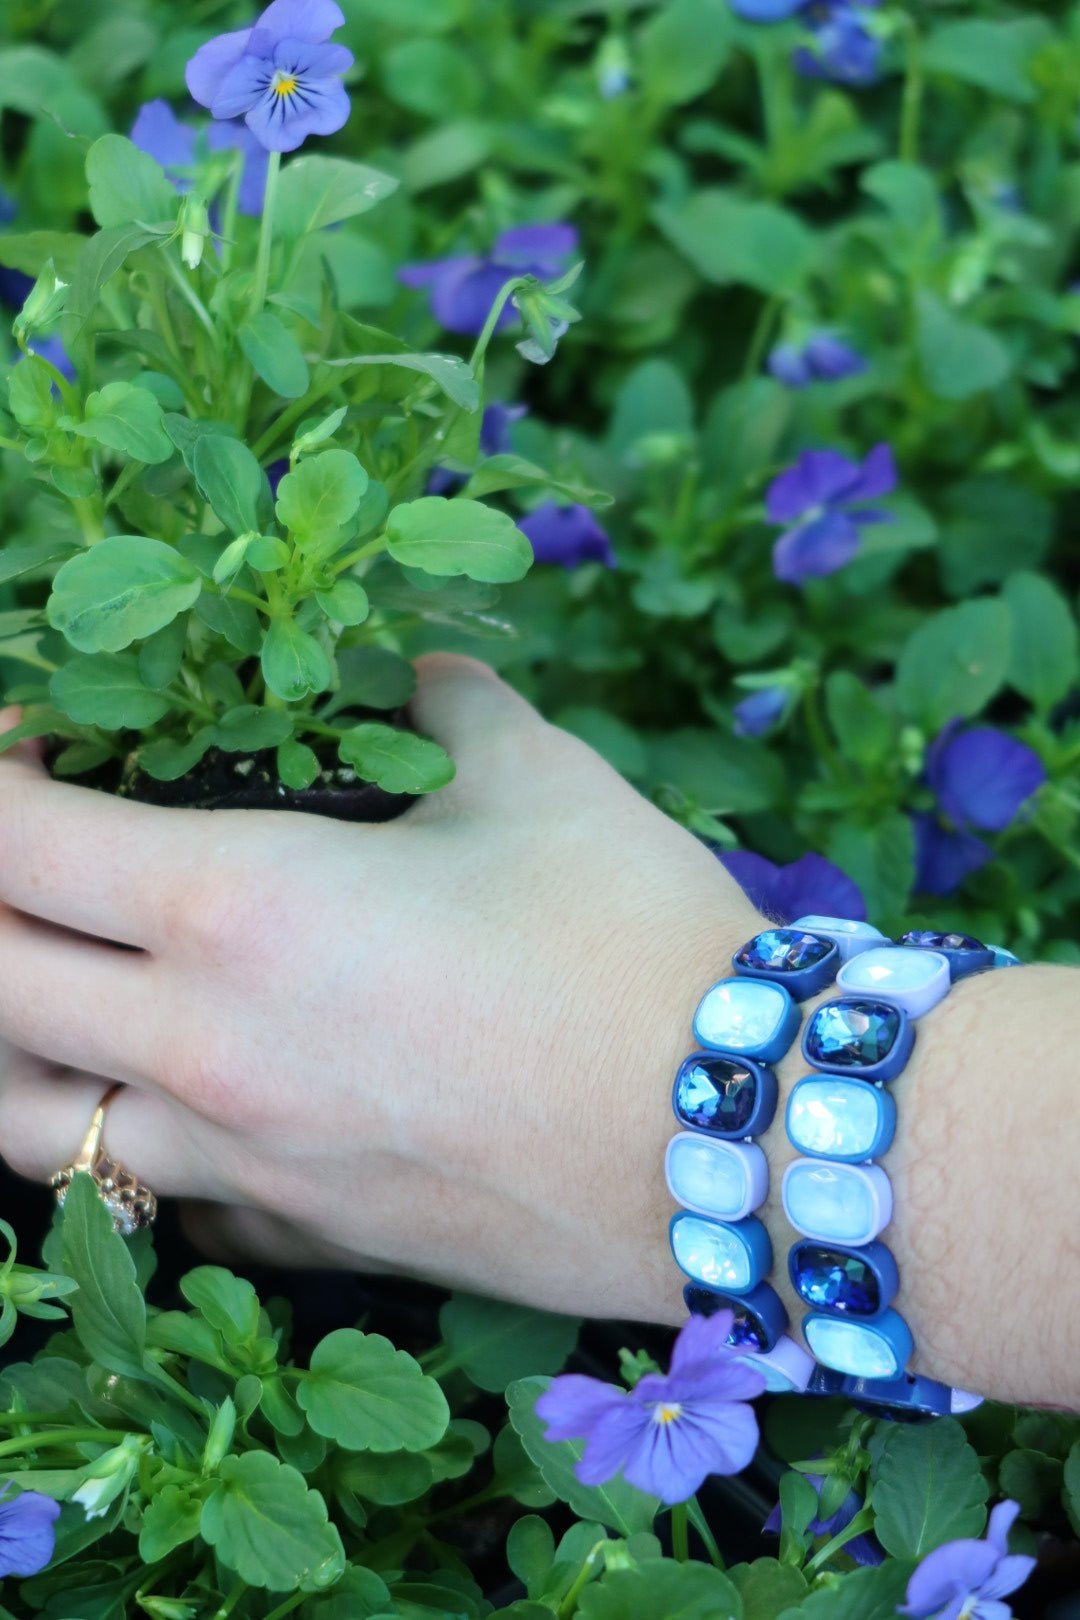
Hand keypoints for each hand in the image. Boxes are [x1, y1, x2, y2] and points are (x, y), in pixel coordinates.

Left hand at [0, 657, 761, 1322]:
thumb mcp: (538, 779)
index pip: (14, 839)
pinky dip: (139, 1142)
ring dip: (21, 1040)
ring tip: (75, 986)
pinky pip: (161, 1198)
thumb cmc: (633, 938)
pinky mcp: (303, 1236)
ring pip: (31, 1123)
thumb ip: (444, 707)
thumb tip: (413, 674)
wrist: (740, 1138)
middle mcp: (206, 1047)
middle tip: (42, 850)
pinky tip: (203, 1097)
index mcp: (239, 908)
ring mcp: (244, 1162)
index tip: (35, 739)